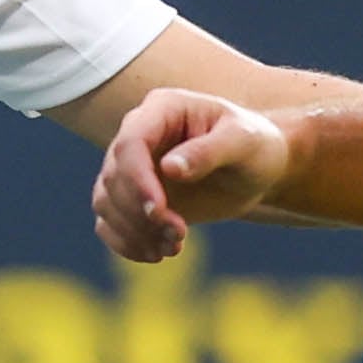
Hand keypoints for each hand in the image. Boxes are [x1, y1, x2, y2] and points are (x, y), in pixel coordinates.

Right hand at [95, 87, 293, 262]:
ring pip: (105, 203)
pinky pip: (109, 223)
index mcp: (161, 109)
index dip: (137, 179)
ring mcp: (133, 168)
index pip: (129, 144)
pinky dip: (127, 243)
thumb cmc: (254, 145)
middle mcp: (138, 136)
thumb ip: (208, 151)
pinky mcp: (134, 197)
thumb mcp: (243, 141)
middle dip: (140, 213)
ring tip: (173, 246)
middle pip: (112, 177)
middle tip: (179, 233)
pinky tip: (159, 253)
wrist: (257, 169)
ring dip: (134, 231)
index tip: (159, 211)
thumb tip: (170, 168)